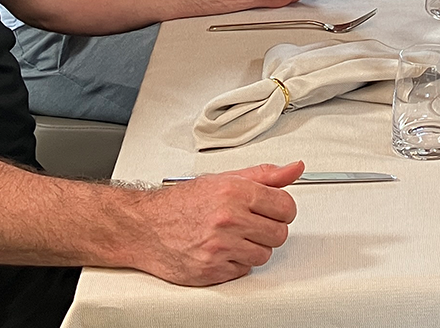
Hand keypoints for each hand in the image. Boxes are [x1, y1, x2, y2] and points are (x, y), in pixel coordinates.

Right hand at [136, 161, 302, 284]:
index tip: (274, 210)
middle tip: (251, 224)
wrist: (145, 227)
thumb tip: (294, 169)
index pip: (286, 206)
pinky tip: (221, 249)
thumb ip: (264, 176)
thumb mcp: (224, 179)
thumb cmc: (181, 203)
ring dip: (253, 248)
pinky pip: (243, 271)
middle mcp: (228, 219)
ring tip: (234, 236)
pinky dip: (235, 263)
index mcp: (234, 193)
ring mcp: (220, 247)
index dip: (282, 209)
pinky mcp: (212, 270)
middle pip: (279, 233)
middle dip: (269, 229)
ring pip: (264, 255)